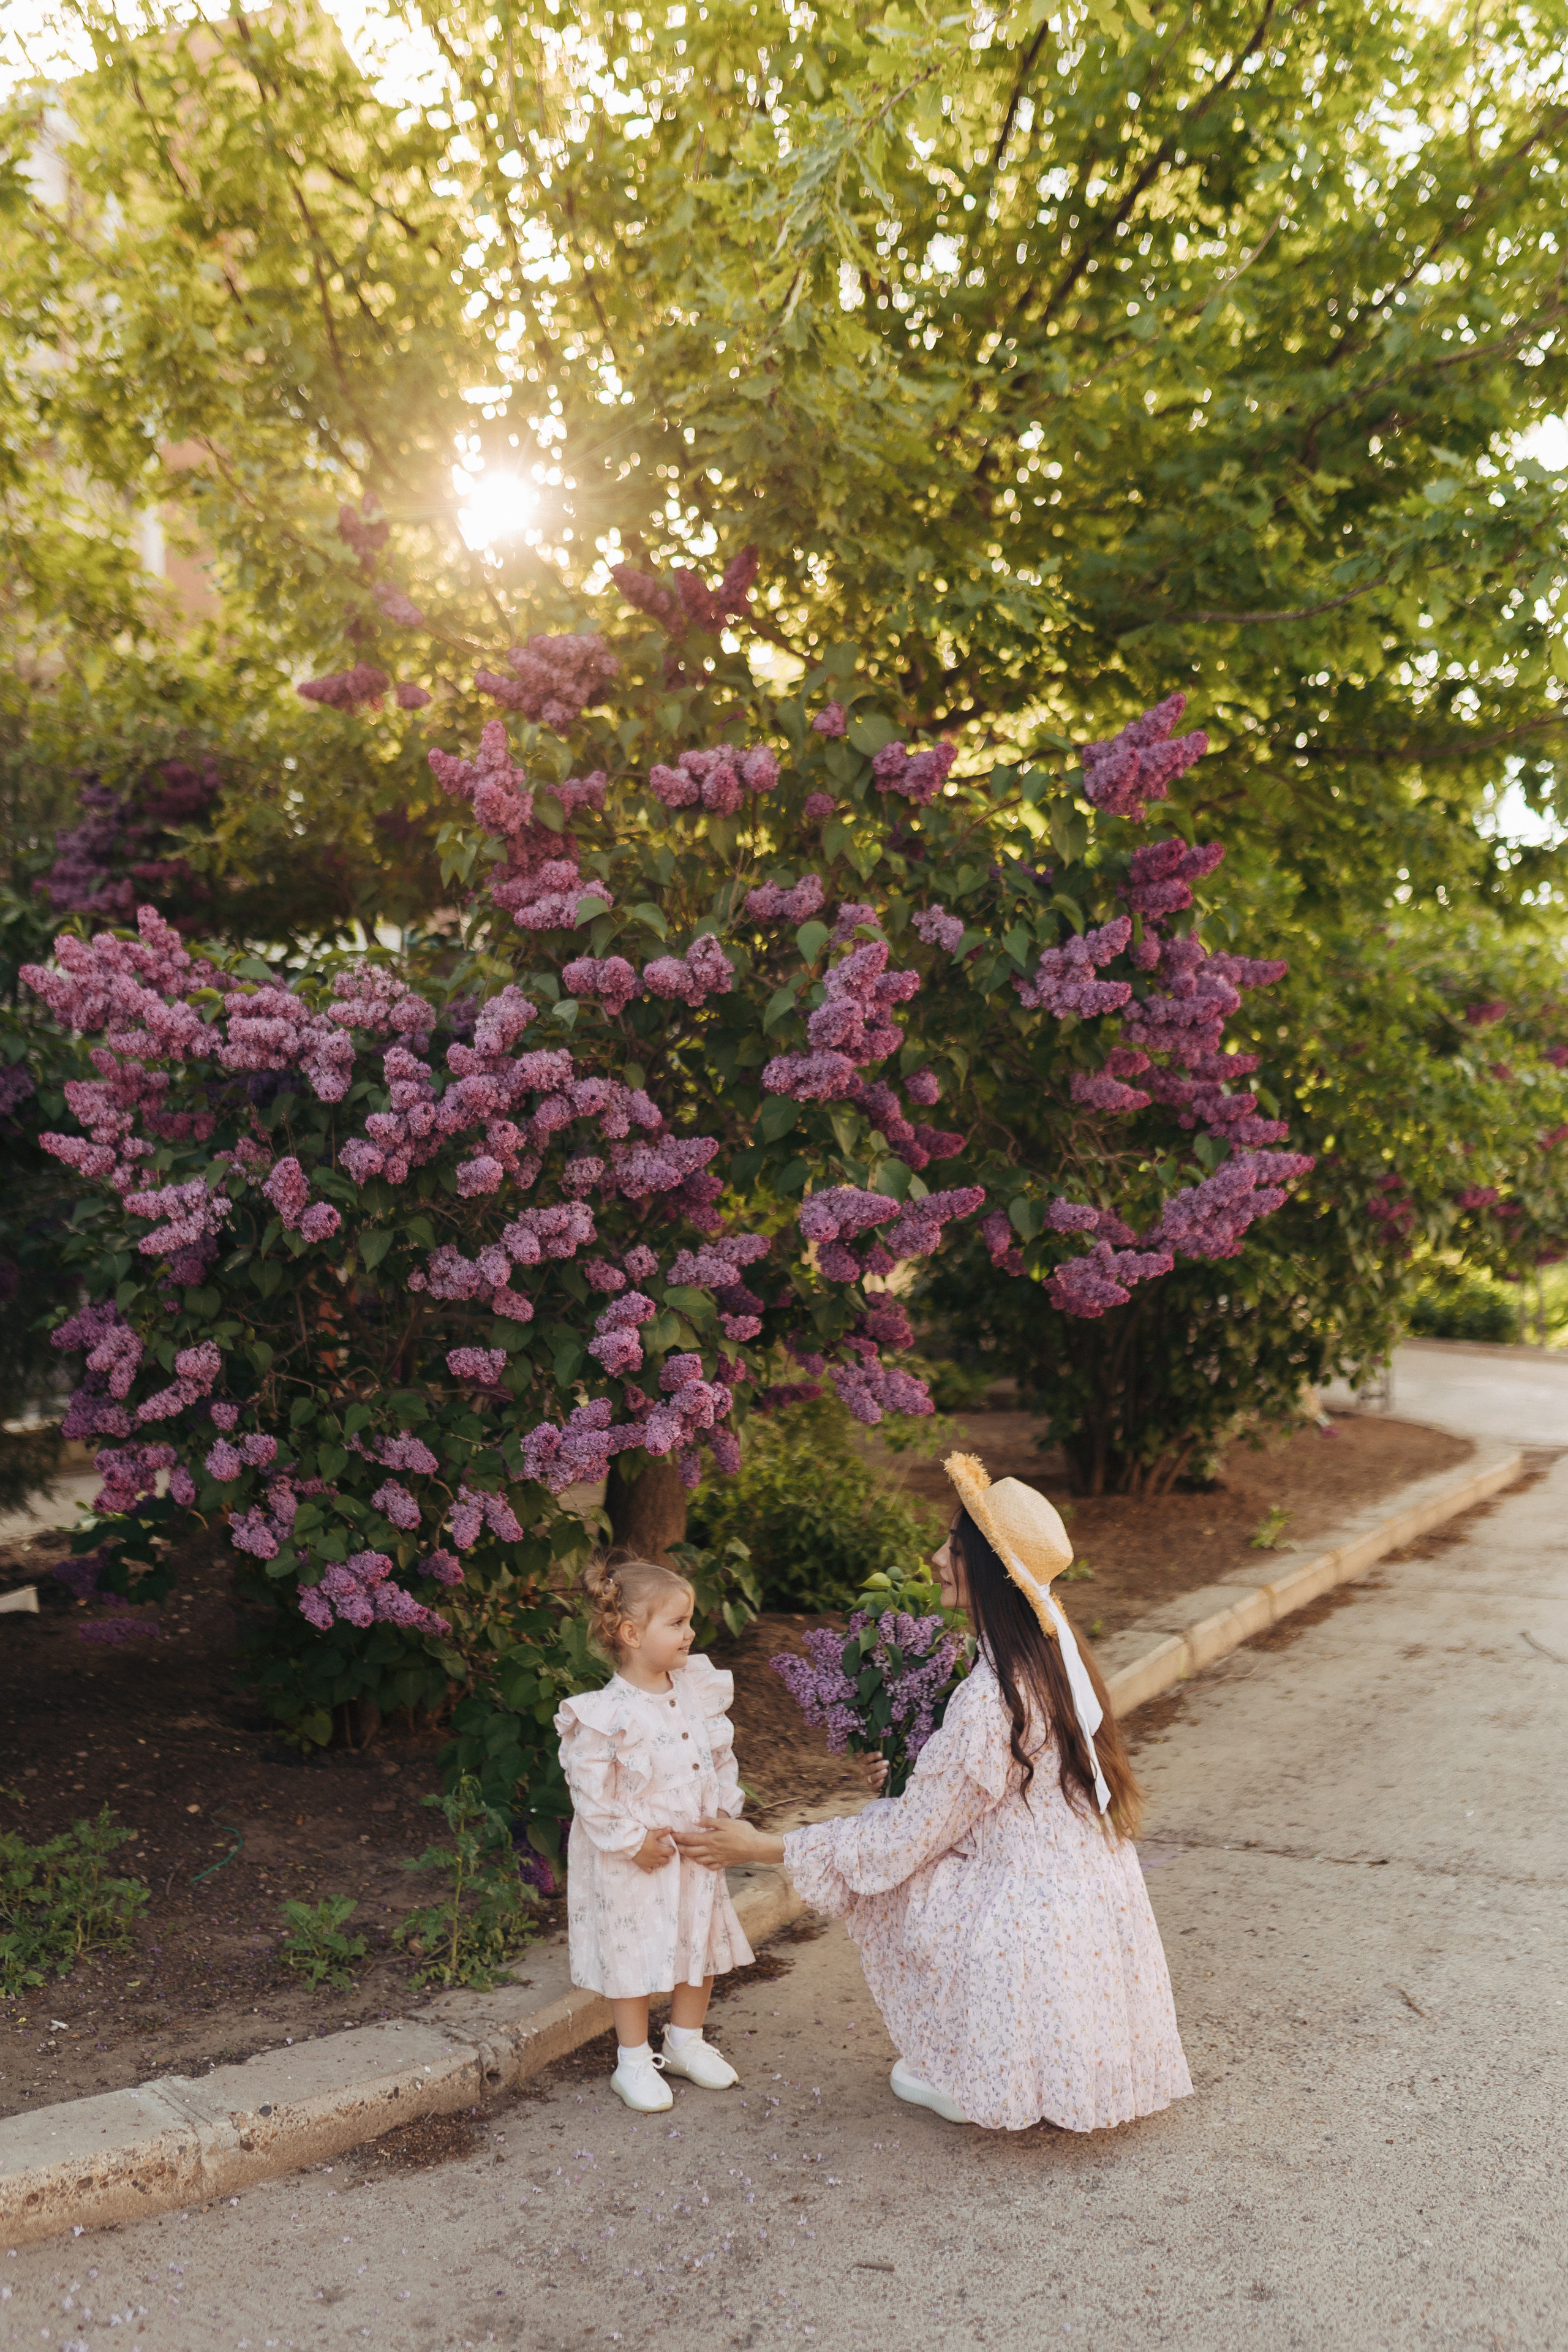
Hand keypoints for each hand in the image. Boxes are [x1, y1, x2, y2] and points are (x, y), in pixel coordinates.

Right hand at [632, 1826, 676, 1872]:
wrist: (630, 1845)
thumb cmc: (642, 1838)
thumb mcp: (653, 1834)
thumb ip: (662, 1832)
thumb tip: (670, 1829)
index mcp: (659, 1850)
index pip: (670, 1852)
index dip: (672, 1850)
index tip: (671, 1848)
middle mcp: (656, 1858)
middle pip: (666, 1860)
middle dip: (666, 1857)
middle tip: (664, 1853)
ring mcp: (650, 1863)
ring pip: (659, 1866)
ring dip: (659, 1862)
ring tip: (657, 1858)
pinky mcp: (643, 1866)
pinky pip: (650, 1871)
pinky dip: (651, 1868)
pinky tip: (650, 1864)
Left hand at [672, 1817, 786, 1869]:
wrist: (756, 1847)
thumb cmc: (742, 1832)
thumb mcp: (725, 1822)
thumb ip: (709, 1822)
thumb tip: (693, 1820)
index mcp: (710, 1839)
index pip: (689, 1839)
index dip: (679, 1838)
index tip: (671, 1835)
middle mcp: (711, 1851)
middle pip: (691, 1851)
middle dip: (681, 1848)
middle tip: (673, 1845)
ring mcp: (718, 1859)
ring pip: (699, 1860)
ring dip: (690, 1856)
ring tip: (685, 1853)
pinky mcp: (724, 1864)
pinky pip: (710, 1866)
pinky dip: (703, 1864)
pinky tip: (703, 1862)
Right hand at [857, 1752, 889, 1793]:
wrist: (878, 1778)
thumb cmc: (878, 1764)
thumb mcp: (876, 1759)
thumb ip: (878, 1756)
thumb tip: (885, 1751)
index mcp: (863, 1762)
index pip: (867, 1758)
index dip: (874, 1756)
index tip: (881, 1754)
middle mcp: (863, 1772)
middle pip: (869, 1768)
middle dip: (878, 1765)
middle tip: (887, 1763)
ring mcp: (866, 1781)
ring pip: (871, 1778)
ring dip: (879, 1775)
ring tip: (886, 1771)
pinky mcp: (871, 1788)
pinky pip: (873, 1788)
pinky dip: (878, 1785)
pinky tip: (883, 1780)